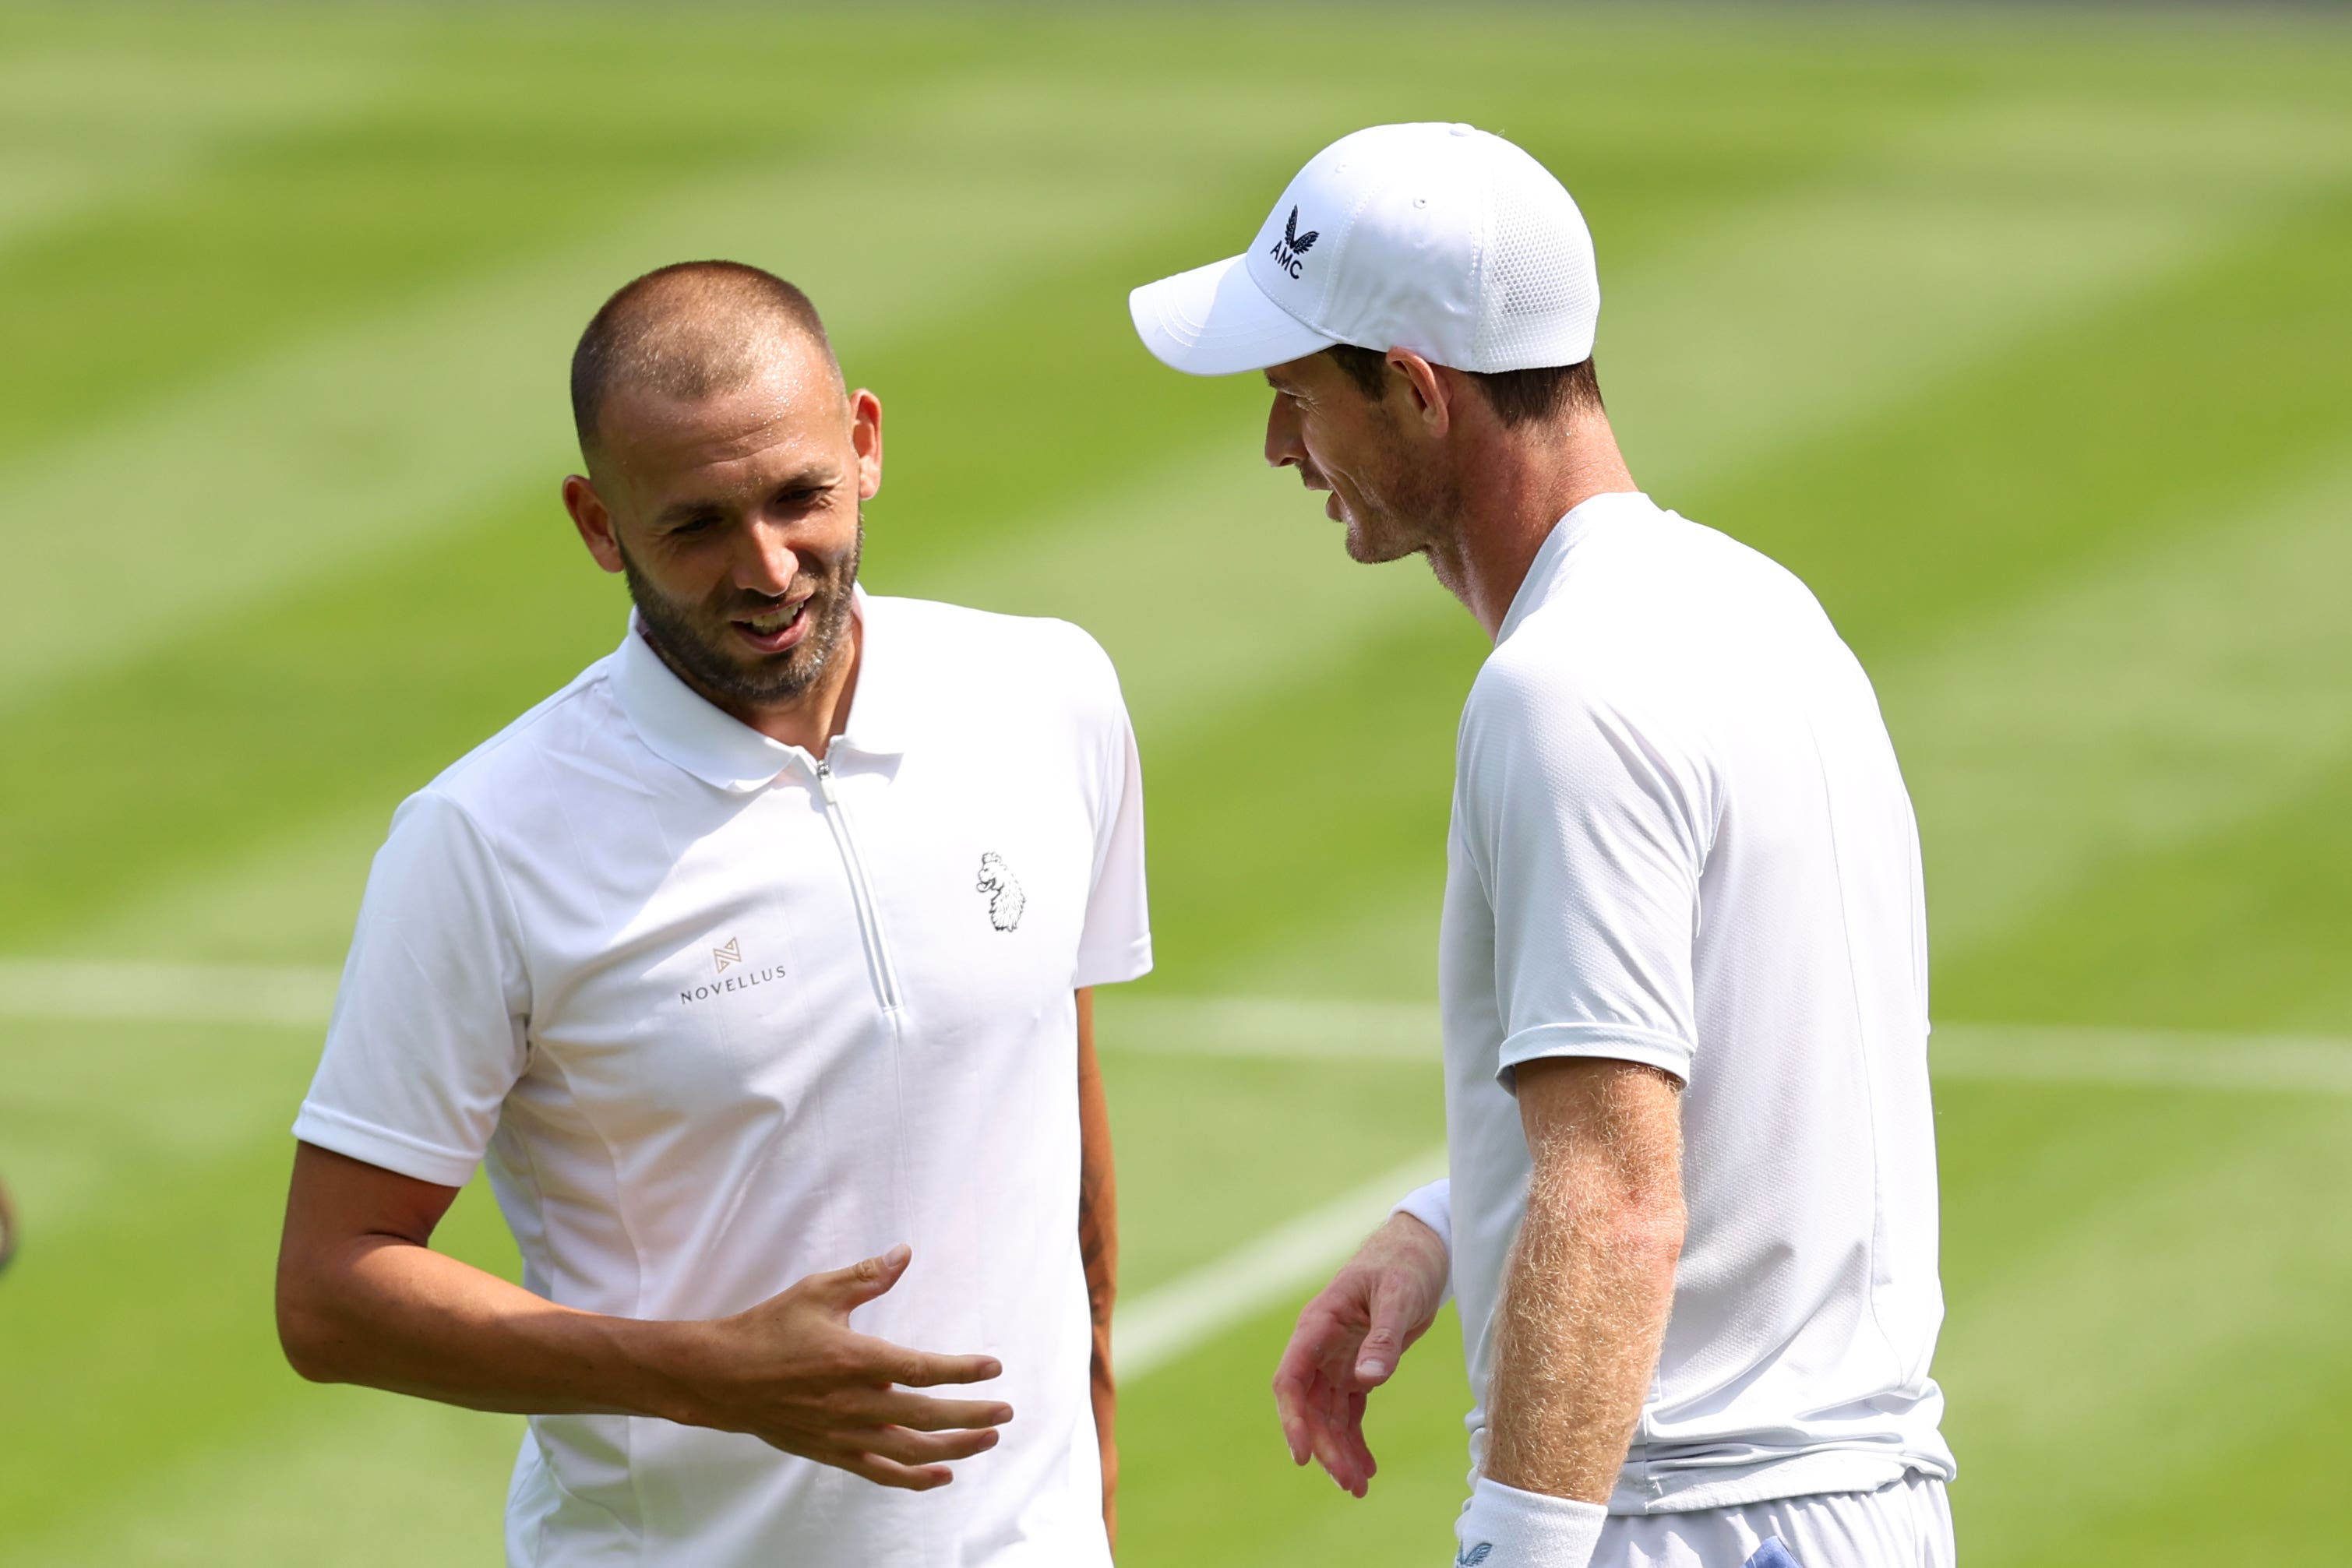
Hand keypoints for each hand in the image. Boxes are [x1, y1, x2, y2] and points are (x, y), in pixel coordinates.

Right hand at [682, 1244, 1012, 1490]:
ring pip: (909, 1450)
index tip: (994, 1366)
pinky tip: (941, 1475)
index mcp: (853, 1359)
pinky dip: (914, 1478)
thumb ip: (866, 1277)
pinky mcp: (830, 1452)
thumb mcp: (817, 1292)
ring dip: (954, 1448)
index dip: (963, 1370)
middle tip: (1005, 1411)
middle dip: (971, 1415)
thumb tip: (905, 1253)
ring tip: (987, 1440)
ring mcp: (842, 1433)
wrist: (719, 1377)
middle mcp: (853, 1402)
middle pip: (926, 1415)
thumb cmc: (768, 1330)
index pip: (922, 1369)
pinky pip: (880, 1472)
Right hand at [1271, 1211, 1448, 1496]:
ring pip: (1328, 1415)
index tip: (1303, 1455)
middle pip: (1309, 1406)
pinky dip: (1355, 1440)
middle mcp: (1321, 1346)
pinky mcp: (1358, 1367)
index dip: (1292, 1418)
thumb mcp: (1399, 1295)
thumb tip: (1367, 1380)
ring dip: (1339, 1450)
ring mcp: (1338, 1358)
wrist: (1423, 1248)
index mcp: (1319, 1323)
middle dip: (1324, 1446)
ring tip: (1359, 1488)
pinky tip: (1368, 1468)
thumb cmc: (1406, 1262)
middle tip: (1349, 1484)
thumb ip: (1383, 1337)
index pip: (1291, 1378)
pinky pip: (1349, 1411)